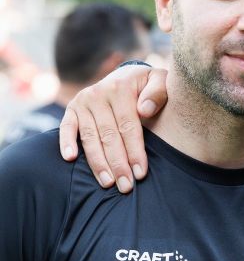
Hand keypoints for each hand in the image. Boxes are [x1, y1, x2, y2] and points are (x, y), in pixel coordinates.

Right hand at [59, 65, 167, 192]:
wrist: (127, 74)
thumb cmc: (148, 84)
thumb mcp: (160, 80)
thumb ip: (158, 92)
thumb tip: (145, 110)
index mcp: (121, 88)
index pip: (128, 126)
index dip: (134, 151)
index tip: (140, 173)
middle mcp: (98, 94)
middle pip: (109, 135)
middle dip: (118, 164)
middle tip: (126, 186)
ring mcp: (83, 101)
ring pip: (89, 137)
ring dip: (98, 162)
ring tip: (108, 183)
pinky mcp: (71, 108)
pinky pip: (66, 127)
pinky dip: (66, 142)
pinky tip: (70, 159)